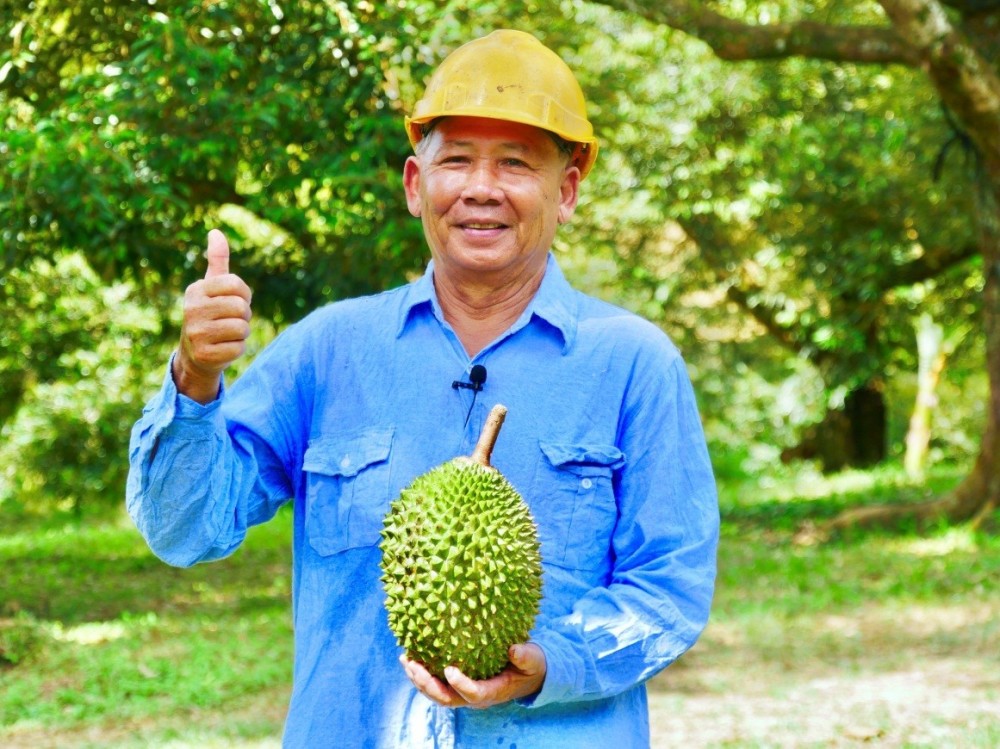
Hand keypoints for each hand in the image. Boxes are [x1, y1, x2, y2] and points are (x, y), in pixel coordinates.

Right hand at [173, 229, 252, 402]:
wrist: (195, 354)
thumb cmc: (210, 313)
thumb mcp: (211, 286)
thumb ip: (217, 260)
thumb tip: (216, 232)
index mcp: (196, 290)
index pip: (237, 285)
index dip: (244, 294)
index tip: (235, 300)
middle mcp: (192, 309)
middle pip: (241, 307)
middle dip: (244, 315)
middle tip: (230, 320)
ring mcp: (196, 333)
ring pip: (242, 328)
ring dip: (242, 332)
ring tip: (226, 333)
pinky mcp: (205, 354)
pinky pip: (239, 348)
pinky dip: (238, 349)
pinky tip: (223, 347)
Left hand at [400, 643, 545, 708]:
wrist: (526, 674)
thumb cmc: (530, 665)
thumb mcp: (533, 660)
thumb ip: (525, 656)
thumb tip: (513, 649)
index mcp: (493, 692)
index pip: (474, 693)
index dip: (461, 684)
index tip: (449, 668)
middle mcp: (475, 697)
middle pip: (446, 698)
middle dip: (428, 684)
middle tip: (414, 665)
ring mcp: (464, 693)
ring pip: (437, 693)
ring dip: (419, 679)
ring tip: (406, 659)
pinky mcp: (457, 685)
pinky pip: (436, 684)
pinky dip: (422, 673)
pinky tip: (412, 657)